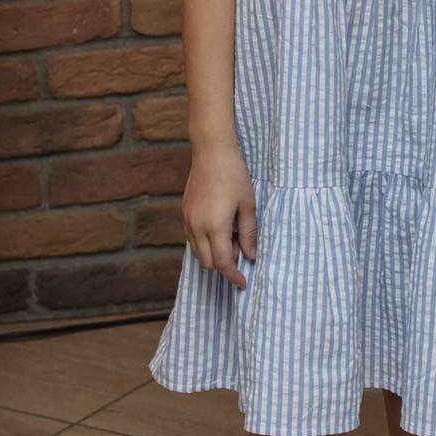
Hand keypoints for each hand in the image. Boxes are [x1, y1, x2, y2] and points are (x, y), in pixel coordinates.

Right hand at [184, 142, 257, 286]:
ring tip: (230, 234)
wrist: (211, 152)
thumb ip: (248, 234)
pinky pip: (192, 240)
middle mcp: (197, 227)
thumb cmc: (234, 176)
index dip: (234, 276)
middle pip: (208, 263)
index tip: (243, 283)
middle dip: (225, 264)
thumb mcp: (248, 206)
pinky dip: (205, 244)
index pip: (223, 263)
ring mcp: (188, 220)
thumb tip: (250, 256)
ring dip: (214, 254)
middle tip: (241, 246)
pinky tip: (218, 228)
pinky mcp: (185, 214)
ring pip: (198, 253)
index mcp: (215, 226)